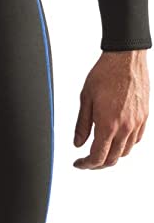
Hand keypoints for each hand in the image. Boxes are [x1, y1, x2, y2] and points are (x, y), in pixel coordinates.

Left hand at [73, 50, 148, 168]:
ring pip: (125, 151)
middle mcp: (125, 127)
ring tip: (102, 150)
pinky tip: (117, 139)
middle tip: (88, 160)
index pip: (98, 157)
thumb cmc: (105, 73)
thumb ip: (82, 125)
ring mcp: (137, 122)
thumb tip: (77, 143)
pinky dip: (126, 145)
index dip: (86, 164)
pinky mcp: (145, 116)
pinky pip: (136, 139)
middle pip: (113, 159)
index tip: (79, 163)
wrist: (126, 58)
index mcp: (108, 124)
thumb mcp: (85, 99)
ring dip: (113, 155)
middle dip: (98, 164)